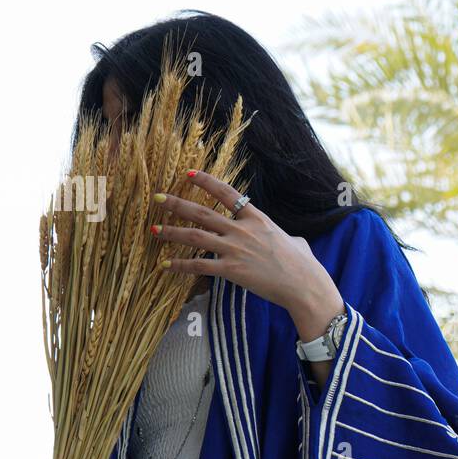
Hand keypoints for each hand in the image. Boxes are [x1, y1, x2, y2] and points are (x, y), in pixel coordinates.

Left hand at [151, 170, 345, 341]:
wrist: (304, 284)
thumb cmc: (304, 264)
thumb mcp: (295, 240)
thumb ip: (284, 235)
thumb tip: (290, 238)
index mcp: (257, 218)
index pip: (227, 193)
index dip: (206, 182)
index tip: (188, 174)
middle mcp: (242, 230)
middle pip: (202, 213)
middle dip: (177, 204)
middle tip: (157, 197)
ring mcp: (235, 249)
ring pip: (195, 237)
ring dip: (171, 232)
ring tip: (153, 230)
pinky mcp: (232, 271)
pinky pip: (199, 266)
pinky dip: (180, 266)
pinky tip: (165, 265)